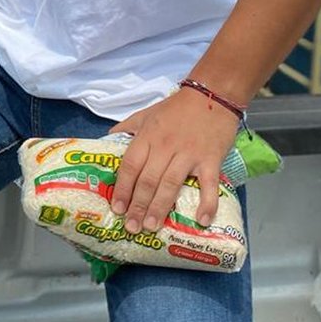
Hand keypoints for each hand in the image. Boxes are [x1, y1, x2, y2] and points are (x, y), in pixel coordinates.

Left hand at [110, 88, 240, 233]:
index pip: (130, 165)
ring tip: (151, 226)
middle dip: (137, 205)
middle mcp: (165, 147)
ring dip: (160, 207)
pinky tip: (201, 221)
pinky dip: (206, 203)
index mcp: (148, 136)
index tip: (117, 208)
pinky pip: (208, 184)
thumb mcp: (147, 113)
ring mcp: (188, 154)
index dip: (122, 188)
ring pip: (170, 184)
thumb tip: (109, 137)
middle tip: (132, 227)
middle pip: (148, 179)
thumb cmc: (177, 108)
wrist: (211, 95)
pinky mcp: (211, 160)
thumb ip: (128, 127)